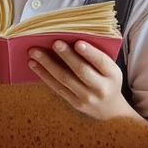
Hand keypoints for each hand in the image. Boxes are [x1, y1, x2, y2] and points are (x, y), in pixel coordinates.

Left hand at [28, 40, 145, 122]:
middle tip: (54, 43)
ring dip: (48, 64)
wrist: (109, 109)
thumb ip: (97, 56)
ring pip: (65, 79)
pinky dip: (44, 75)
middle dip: (67, 56)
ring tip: (34, 52)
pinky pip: (57, 88)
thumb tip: (72, 37)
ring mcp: (86, 98)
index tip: (78, 43)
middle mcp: (101, 88)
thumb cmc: (107, 80)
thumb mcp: (111, 69)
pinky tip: (34, 65)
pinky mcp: (74, 103)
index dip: (89, 53)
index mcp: (113, 74)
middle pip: (82, 71)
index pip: (101, 62)